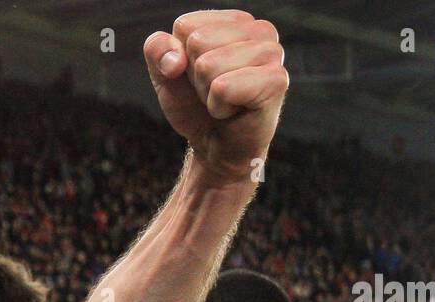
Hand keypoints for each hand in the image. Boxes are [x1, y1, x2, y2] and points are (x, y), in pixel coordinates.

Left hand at [145, 10, 287, 184]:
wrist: (217, 149)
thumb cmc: (197, 108)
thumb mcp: (165, 75)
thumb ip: (157, 49)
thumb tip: (175, 59)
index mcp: (234, 20)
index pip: (185, 26)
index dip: (181, 58)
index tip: (198, 77)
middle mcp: (258, 29)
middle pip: (197, 42)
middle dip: (196, 76)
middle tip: (214, 92)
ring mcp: (271, 52)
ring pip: (208, 66)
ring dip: (208, 94)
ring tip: (225, 101)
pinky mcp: (276, 80)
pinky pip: (223, 88)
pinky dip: (218, 107)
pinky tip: (234, 111)